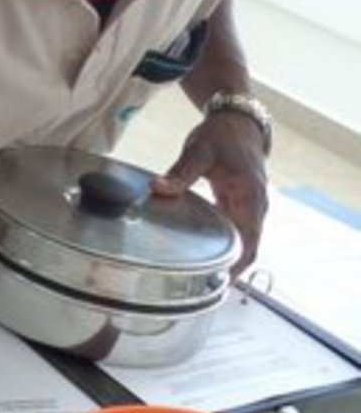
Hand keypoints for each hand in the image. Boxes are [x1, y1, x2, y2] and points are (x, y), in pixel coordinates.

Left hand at [151, 110, 269, 273]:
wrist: (238, 123)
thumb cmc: (221, 136)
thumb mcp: (199, 151)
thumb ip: (180, 172)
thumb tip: (158, 187)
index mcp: (250, 198)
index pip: (248, 243)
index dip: (236, 266)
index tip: (218, 283)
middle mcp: (255, 208)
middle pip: (247, 249)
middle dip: (230, 270)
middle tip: (203, 289)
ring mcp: (250, 208)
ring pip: (243, 243)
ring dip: (228, 260)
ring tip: (202, 281)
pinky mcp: (240, 205)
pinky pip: (236, 232)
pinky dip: (225, 246)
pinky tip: (206, 256)